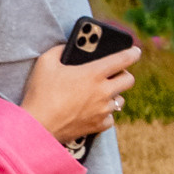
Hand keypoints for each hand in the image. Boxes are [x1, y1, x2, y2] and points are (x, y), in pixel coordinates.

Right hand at [21, 39, 139, 146]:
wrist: (37, 126)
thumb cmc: (40, 93)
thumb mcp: (45, 62)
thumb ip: (59, 50)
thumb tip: (67, 47)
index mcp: (93, 73)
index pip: (123, 59)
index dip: (132, 53)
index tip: (135, 51)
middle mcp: (103, 92)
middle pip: (129, 80)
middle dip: (125, 74)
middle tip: (116, 73)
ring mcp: (102, 110)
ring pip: (120, 100)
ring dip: (114, 94)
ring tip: (103, 92)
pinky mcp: (98, 126)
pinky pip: (110, 118)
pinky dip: (105, 113)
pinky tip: (96, 110)